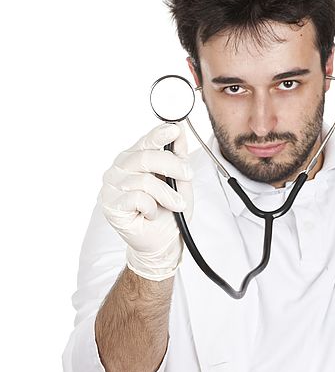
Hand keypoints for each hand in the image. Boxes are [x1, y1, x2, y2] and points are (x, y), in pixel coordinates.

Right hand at [99, 123, 192, 280]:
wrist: (162, 241)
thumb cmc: (168, 211)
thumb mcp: (180, 181)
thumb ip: (178, 156)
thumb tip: (180, 132)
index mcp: (134, 158)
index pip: (145, 141)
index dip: (159, 134)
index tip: (175, 129)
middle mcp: (119, 169)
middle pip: (145, 157)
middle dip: (172, 165)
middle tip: (187, 175)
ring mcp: (112, 186)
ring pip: (143, 180)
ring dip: (166, 194)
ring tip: (175, 204)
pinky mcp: (110, 205)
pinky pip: (136, 197)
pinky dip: (150, 207)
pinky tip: (151, 213)